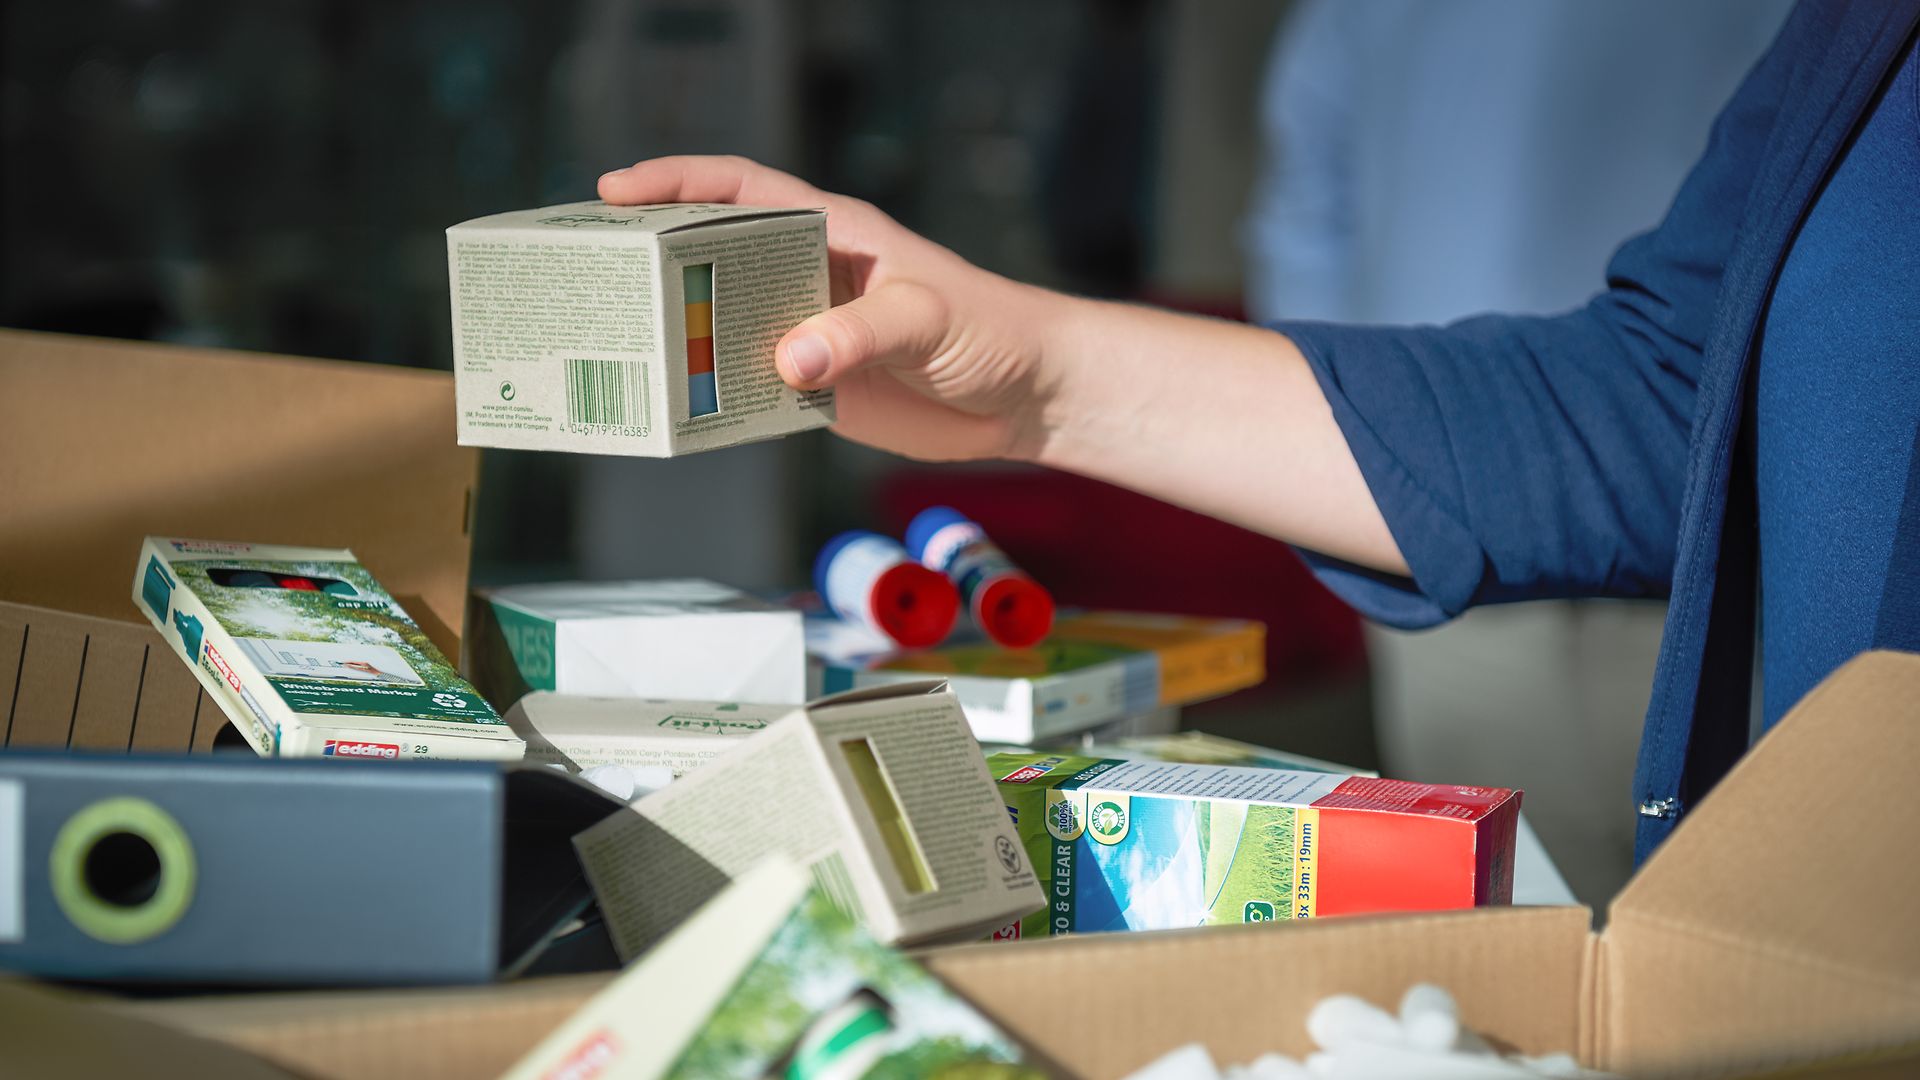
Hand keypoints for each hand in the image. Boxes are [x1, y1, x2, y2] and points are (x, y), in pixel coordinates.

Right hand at [598, 157, 1063, 461]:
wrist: (1024, 398)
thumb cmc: (989, 331)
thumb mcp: (925, 321)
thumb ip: (858, 335)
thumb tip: (788, 358)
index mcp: (831, 231)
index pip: (740, 190)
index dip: (677, 183)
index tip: (615, 192)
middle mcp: (808, 275)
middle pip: (711, 254)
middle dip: (650, 258)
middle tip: (589, 272)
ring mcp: (807, 331)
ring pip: (722, 323)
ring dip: (675, 333)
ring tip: (611, 344)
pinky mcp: (814, 388)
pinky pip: (748, 385)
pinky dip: (711, 394)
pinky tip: (675, 407)